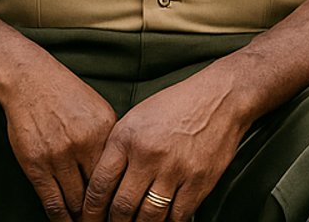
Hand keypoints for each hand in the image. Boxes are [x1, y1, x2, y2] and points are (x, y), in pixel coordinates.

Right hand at [0, 55, 118, 219]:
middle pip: (98, 195)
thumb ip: (111, 141)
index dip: (119, 201)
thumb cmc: (66, 94)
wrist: (30, 79)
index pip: (117, 179)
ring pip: (74, 203)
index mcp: (104, 133)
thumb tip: (123, 174)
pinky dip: (60, 219)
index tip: (121, 214)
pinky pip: (51, 201)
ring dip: (81, 219)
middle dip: (102, 215)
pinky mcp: (35, 163)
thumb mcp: (99, 110)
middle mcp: (83, 145)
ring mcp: (57, 155)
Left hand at [79, 69, 249, 221]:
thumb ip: (118, 149)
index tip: (88, 218)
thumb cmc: (176, 106)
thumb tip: (103, 184)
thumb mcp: (136, 117)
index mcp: (127, 137)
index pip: (100, 184)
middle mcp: (148, 155)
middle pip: (122, 207)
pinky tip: (161, 221)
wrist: (220, 99)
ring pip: (149, 217)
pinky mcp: (198, 182)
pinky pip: (177, 216)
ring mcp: (174, 170)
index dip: (91, 209)